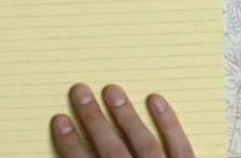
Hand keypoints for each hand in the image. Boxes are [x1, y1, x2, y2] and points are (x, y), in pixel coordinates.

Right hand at [53, 85, 194, 157]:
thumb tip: (77, 150)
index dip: (71, 144)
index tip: (60, 120)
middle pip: (112, 150)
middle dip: (94, 120)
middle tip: (80, 92)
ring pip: (144, 143)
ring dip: (126, 116)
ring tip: (112, 90)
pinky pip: (180, 146)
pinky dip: (168, 123)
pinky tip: (155, 100)